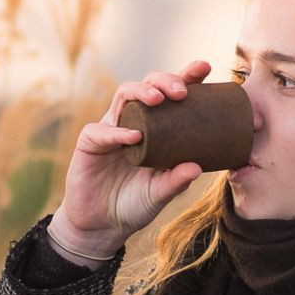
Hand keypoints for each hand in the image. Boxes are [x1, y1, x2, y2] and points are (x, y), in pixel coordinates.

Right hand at [48, 60, 211, 262]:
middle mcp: (133, 121)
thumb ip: (176, 181)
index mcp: (155, 128)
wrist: (102, 227)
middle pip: (147, 85)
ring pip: (123, 95)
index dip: (186, 77)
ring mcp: (110, 129)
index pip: (170, 95)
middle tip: (182, 92)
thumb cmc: (134, 205)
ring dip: (142, 93)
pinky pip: (102, 131)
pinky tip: (135, 137)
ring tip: (159, 100)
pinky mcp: (90, 143)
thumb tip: (197, 167)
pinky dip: (118, 132)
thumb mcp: (160, 194)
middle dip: (165, 80)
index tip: (205, 68)